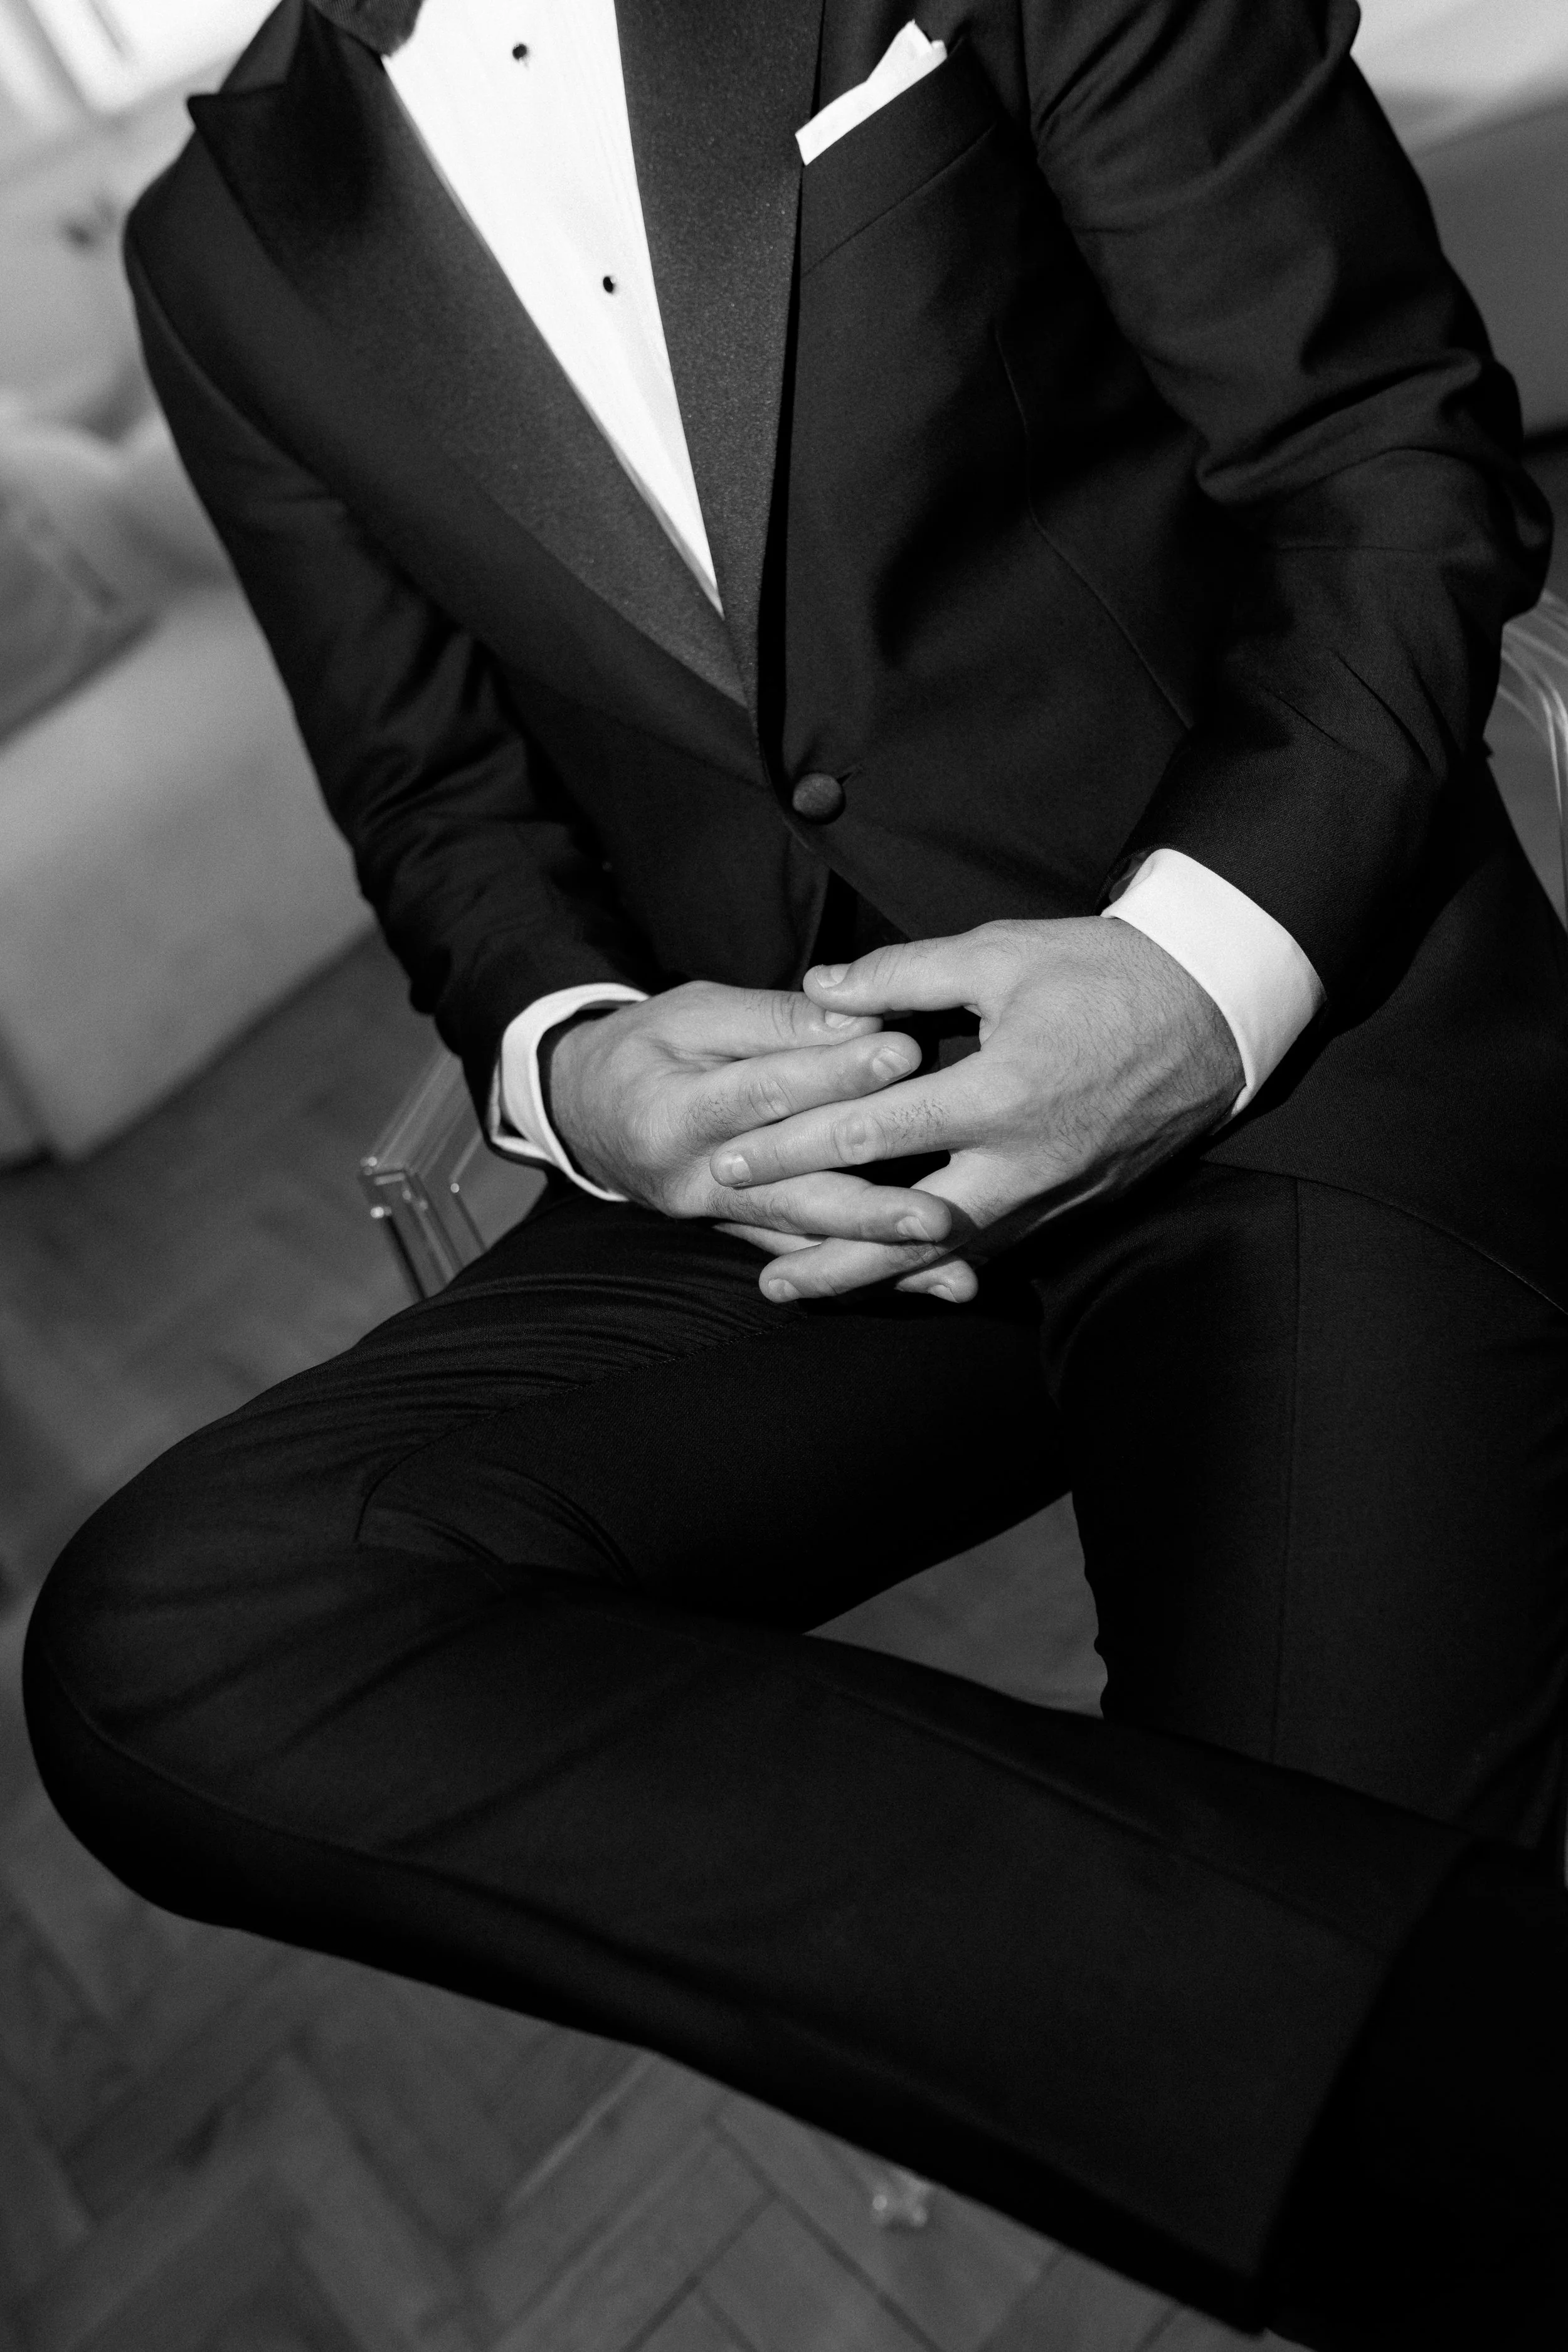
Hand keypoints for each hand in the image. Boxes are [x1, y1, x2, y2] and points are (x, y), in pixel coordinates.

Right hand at [546, 980, 956, 1251]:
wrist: (586, 1112)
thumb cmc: (646, 1049)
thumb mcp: (695, 1014)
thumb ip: (777, 1020)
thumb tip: (860, 1016)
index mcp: (674, 1114)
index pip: (766, 1094)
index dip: (835, 1075)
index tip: (903, 1053)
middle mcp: (696, 1181)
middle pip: (795, 1186)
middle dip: (873, 1197)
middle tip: (942, 1202)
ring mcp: (718, 1218)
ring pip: (809, 1231)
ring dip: (882, 1247)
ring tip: (946, 1247)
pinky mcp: (740, 1235)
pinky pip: (811, 1258)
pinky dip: (872, 1271)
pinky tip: (935, 1283)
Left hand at [707, 918, 1242, 1301]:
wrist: (1214, 1011)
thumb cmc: (1108, 973)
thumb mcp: (1002, 954)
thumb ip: (902, 974)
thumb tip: (819, 988)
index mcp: (1001, 1095)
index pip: (873, 1133)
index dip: (793, 1150)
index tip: (731, 1162)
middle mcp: (1024, 1163)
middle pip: (906, 1233)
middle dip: (829, 1259)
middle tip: (763, 1279)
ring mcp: (1052, 1193)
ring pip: (949, 1255)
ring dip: (876, 1278)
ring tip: (806, 1290)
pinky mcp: (1072, 1204)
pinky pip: (991, 1248)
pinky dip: (934, 1265)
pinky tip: (890, 1273)